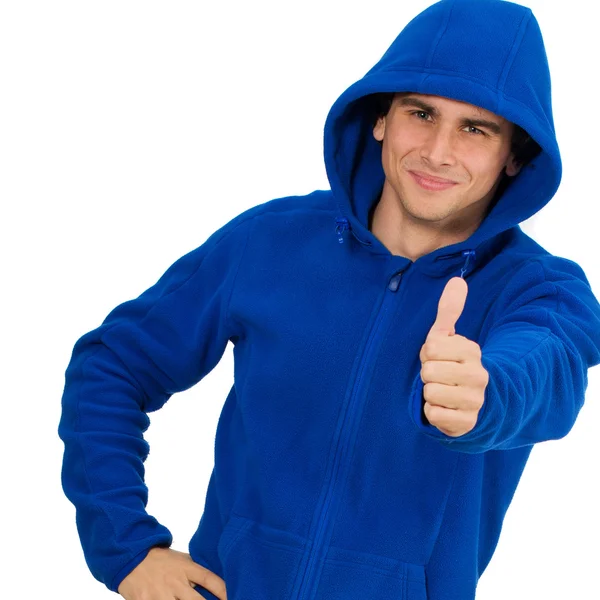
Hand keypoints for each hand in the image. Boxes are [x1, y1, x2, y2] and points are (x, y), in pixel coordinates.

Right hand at [118, 546, 226, 599]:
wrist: (132, 558)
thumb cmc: (161, 560)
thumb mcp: (181, 560)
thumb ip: (195, 571)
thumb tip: (216, 582)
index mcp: (186, 568)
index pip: (209, 579)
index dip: (222, 590)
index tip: (232, 597)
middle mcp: (175, 582)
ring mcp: (160, 594)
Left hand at [419, 277, 488, 436]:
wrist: (475, 403)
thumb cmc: (452, 365)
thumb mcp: (448, 338)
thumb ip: (449, 311)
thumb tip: (457, 280)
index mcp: (472, 351)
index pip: (431, 347)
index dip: (428, 354)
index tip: (438, 358)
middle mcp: (478, 374)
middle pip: (429, 371)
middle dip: (428, 375)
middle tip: (439, 377)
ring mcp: (475, 400)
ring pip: (430, 393)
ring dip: (430, 395)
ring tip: (442, 392)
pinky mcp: (468, 422)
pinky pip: (434, 414)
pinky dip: (433, 413)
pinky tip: (445, 408)